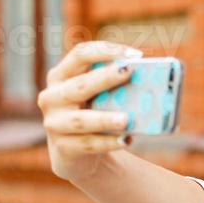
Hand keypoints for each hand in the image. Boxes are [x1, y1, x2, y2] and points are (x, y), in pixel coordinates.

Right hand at [37, 40, 143, 182]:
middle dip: (105, 78)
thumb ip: (112, 86)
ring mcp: (54, 123)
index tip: (134, 55)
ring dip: (105, 119)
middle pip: (80, 85)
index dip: (105, 50)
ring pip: (81, 120)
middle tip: (128, 72)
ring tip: (126, 119)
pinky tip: (126, 141)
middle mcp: (52, 96)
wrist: (74, 152)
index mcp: (61, 75)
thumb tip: (151, 79)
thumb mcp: (96, 96)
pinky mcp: (62, 147)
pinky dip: (108, 142)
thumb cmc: (92, 114)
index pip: (80, 54)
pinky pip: (88, 144)